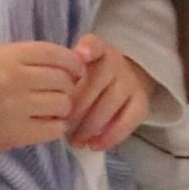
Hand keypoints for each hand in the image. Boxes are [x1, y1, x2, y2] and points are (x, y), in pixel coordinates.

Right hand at [0, 41, 85, 159]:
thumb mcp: (1, 58)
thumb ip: (34, 57)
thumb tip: (76, 62)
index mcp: (11, 56)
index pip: (57, 54)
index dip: (74, 63)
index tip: (76, 72)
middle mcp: (15, 79)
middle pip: (64, 80)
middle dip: (67, 88)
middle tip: (58, 94)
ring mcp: (17, 107)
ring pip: (63, 104)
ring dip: (63, 108)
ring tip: (50, 110)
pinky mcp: (19, 133)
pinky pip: (56, 128)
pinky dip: (56, 127)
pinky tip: (46, 124)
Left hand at [65, 34, 151, 150]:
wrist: (124, 80)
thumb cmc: (89, 78)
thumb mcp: (77, 70)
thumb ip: (64, 77)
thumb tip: (46, 99)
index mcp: (97, 50)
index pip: (94, 44)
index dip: (88, 49)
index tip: (81, 56)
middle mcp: (116, 63)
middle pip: (95, 84)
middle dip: (75, 109)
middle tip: (60, 126)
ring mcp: (131, 82)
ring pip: (109, 105)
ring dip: (88, 127)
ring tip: (74, 141)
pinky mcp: (142, 103)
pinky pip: (127, 122)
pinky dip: (109, 136)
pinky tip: (94, 145)